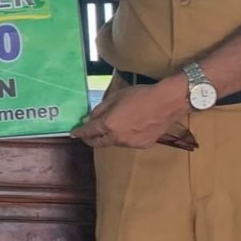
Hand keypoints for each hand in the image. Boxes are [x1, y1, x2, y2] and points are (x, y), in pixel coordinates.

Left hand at [73, 79, 191, 149]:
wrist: (167, 102)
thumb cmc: (140, 95)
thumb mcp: (115, 97)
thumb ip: (100, 110)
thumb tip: (88, 119)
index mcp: (109, 124)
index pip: (89, 131)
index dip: (79, 133)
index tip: (73, 133)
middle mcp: (117, 138)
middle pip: (98, 143)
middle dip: (90, 139)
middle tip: (86, 135)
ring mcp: (131, 144)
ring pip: (113, 142)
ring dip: (108, 137)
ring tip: (111, 127)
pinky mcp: (143, 145)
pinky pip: (128, 142)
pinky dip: (123, 137)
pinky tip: (129, 127)